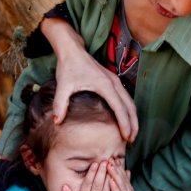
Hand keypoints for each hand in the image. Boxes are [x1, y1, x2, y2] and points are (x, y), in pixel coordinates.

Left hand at [41, 17, 137, 141]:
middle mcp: (114, 83)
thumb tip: (57, 121)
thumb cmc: (68, 67)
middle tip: (131, 141)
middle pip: (130, 106)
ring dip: (133, 117)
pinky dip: (128, 110)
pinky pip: (126, 98)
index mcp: (105, 85)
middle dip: (133, 124)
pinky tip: (126, 119)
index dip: (124, 123)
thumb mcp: (63, 85)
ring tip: (131, 133)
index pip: (120, 108)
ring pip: (130, 102)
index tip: (126, 137)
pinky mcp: (113, 81)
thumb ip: (60, 103)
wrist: (72, 50)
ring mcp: (115, 81)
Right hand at [61, 161, 111, 190]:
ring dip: (109, 177)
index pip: (88, 184)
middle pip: (98, 184)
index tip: (95, 164)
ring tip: (112, 168)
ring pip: (107, 189)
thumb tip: (64, 185)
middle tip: (105, 161)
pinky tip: (116, 179)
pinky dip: (114, 187)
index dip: (92, 173)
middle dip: (102, 172)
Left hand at [107, 159, 133, 190]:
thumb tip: (127, 170)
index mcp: (128, 188)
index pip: (123, 174)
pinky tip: (110, 181)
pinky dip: (114, 187)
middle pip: (122, 177)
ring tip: (110, 166)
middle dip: (116, 167)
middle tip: (110, 158)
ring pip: (120, 184)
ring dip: (115, 174)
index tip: (112, 157)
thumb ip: (122, 182)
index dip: (118, 165)